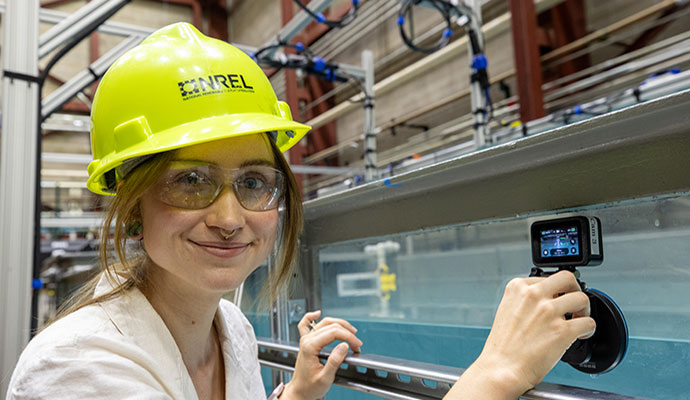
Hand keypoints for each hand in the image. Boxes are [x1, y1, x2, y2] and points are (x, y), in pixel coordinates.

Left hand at [282, 310, 362, 399]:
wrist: (299, 391)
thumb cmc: (309, 387)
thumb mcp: (325, 378)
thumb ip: (334, 361)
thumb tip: (344, 346)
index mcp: (310, 347)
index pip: (333, 333)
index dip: (348, 337)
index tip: (357, 345)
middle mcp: (307, 340)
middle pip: (331, 326)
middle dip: (347, 332)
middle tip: (356, 343)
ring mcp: (306, 339)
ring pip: (324, 322)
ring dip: (339, 324)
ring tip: (350, 332)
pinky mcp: (306, 341)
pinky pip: (305, 324)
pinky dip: (311, 317)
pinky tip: (317, 313)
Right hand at [449, 270, 595, 398]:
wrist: (502, 369)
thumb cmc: (503, 346)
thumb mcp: (507, 310)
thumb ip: (525, 300)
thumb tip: (546, 299)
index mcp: (517, 287)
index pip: (546, 277)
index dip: (555, 290)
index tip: (557, 300)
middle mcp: (533, 295)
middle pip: (567, 278)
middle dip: (574, 289)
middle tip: (574, 303)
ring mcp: (548, 311)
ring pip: (582, 298)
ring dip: (584, 310)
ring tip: (577, 320)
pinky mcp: (562, 330)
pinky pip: (588, 322)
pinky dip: (588, 330)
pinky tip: (581, 335)